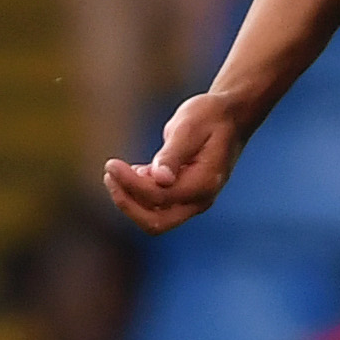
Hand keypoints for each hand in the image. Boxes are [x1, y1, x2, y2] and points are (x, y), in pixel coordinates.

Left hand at [102, 90, 252, 233]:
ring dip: (130, 200)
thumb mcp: (189, 128)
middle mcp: (200, 199)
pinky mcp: (184, 195)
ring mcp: (193, 201)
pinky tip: (135, 170)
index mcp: (204, 183)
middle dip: (127, 203)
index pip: (159, 196)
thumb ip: (174, 154)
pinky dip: (139, 194)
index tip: (111, 163)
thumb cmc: (209, 117)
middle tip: (110, 176)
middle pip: (156, 223)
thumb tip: (160, 179)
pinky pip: (156, 207)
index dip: (131, 184)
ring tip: (116, 170)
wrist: (229, 117)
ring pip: (153, 217)